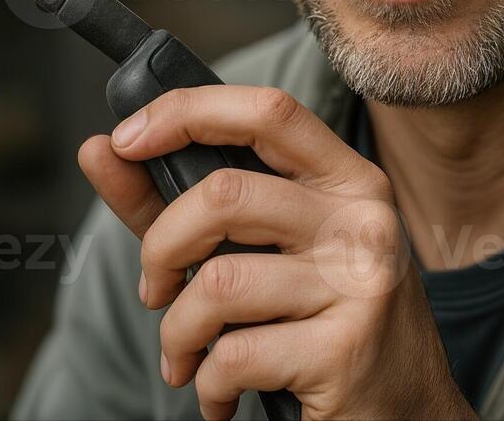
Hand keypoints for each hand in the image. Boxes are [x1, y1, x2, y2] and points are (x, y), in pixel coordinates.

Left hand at [78, 85, 475, 420]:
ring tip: (186, 357)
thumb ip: (176, 202)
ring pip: (218, 283)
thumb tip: (97, 148)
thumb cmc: (320, 325)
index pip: (268, 111)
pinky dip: (206, 384)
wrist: (406, 416)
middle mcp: (363, 219)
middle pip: (225, 194)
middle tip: (154, 290)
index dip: (187, 112)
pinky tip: (221, 396)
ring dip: (177, 333)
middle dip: (161, 247)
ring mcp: (361, 283)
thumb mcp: (262, 252)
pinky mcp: (347, 350)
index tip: (125, 139)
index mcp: (346, 179)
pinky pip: (234, 355)